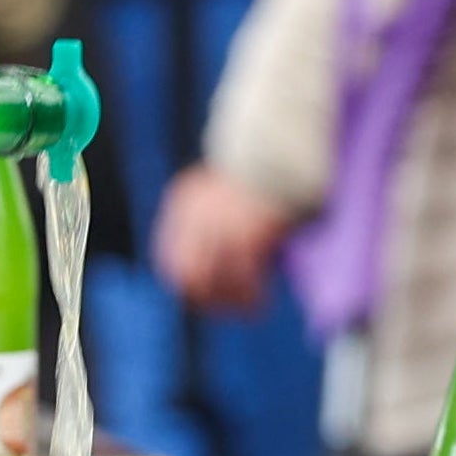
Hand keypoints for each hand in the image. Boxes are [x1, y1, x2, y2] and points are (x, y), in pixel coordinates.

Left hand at [155, 167, 298, 315]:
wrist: (285, 146)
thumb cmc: (265, 169)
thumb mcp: (224, 190)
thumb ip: (213, 220)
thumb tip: (217, 264)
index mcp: (184, 201)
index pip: (170, 257)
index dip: (188, 283)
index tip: (209, 296)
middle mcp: (194, 215)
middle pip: (184, 275)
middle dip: (204, 299)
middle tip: (228, 310)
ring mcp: (219, 226)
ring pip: (211, 282)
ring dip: (230, 302)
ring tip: (250, 309)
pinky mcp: (247, 236)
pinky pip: (243, 280)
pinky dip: (250, 298)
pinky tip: (262, 303)